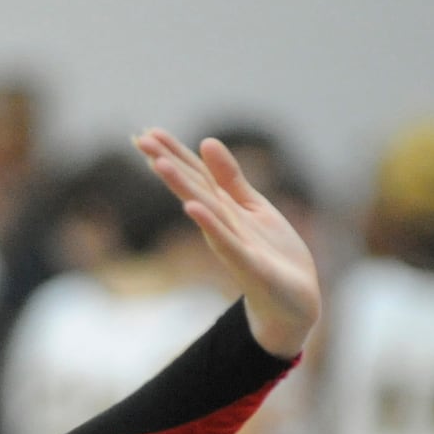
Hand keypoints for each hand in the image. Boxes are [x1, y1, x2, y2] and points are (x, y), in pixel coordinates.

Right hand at [134, 128, 319, 357]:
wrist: (294, 302)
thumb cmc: (272, 255)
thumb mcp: (253, 207)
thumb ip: (230, 178)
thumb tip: (206, 141)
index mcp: (223, 209)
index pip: (195, 175)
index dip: (173, 153)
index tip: (148, 132)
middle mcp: (221, 224)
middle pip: (192, 188)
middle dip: (167, 164)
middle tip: (140, 140)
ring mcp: (232, 244)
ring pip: (204, 209)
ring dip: (181, 187)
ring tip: (160, 164)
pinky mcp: (248, 265)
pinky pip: (226, 241)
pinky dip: (209, 224)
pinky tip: (192, 208)